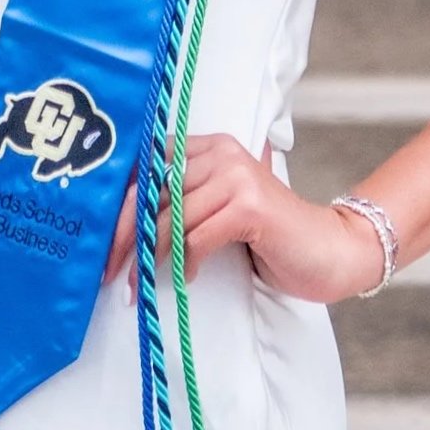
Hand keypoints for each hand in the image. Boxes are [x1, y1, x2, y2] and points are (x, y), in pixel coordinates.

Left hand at [102, 132, 388, 306]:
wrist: (330, 250)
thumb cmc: (269, 236)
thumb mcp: (220, 210)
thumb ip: (184, 204)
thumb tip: (123, 226)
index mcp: (211, 145)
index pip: (149, 165)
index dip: (120, 203)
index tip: (100, 238)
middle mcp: (222, 152)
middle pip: (154, 191)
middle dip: (125, 233)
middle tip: (107, 268)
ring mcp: (237, 177)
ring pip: (173, 218)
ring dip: (150, 256)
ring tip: (137, 284)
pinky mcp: (250, 206)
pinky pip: (199, 237)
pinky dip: (187, 262)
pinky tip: (187, 278)